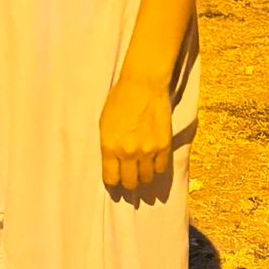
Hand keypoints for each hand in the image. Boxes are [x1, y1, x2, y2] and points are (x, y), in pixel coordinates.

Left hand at [99, 71, 171, 191]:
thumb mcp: (104, 124)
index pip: (111, 179)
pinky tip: (153, 162)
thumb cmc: (119, 100)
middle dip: (128, 183)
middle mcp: (129, 153)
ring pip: (147, 178)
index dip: (113, 183)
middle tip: (129, 179)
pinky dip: (157, 168)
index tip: (115, 181)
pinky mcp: (164, 146)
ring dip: (143, 177)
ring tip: (142, 171)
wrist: (143, 86)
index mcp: (110, 147)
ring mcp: (148, 151)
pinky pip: (161, 168)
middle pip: (130, 183)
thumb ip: (109, 146)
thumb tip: (113, 163)